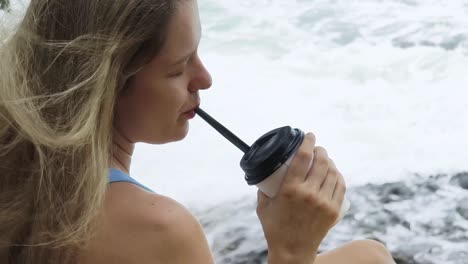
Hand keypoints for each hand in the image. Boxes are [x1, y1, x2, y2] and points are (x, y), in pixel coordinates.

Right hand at [256, 133, 345, 263]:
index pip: (303, 157)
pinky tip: (333, 173)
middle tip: (317, 148)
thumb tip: (264, 173)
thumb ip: (263, 188)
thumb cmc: (274, 228)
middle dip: (321, 150)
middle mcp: (309, 194)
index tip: (309, 135)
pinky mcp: (334, 211)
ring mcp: (324, 203)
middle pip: (321, 162)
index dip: (308, 142)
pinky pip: (340, 186)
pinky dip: (338, 176)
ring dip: (330, 162)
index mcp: (290, 189)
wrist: (292, 252)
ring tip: (325, 160)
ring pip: (333, 173)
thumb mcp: (263, 206)